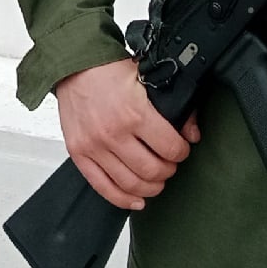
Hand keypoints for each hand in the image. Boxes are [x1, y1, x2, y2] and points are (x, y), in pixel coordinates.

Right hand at [54, 58, 201, 211]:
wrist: (74, 66)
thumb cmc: (108, 70)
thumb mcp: (148, 78)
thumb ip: (174, 106)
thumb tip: (192, 133)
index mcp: (134, 113)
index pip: (170, 148)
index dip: (182, 152)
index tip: (181, 149)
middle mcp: (113, 133)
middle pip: (152, 171)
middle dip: (168, 171)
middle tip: (169, 164)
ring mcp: (94, 146)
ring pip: (131, 184)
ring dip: (150, 187)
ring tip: (155, 180)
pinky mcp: (79, 153)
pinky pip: (103, 187)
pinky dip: (122, 199)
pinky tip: (136, 200)